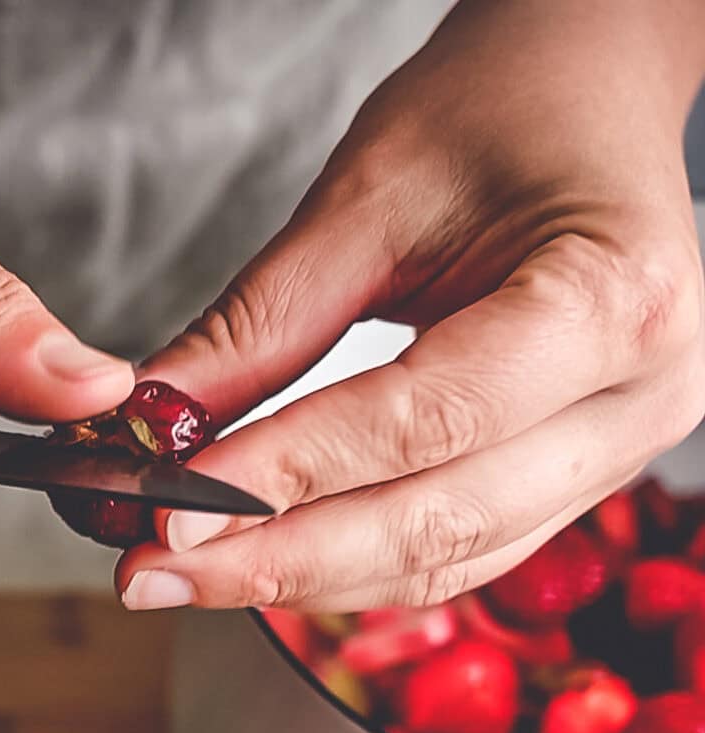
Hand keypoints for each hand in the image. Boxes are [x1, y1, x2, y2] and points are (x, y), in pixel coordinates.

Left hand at [117, 0, 704, 612]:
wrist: (588, 95)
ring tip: (189, 575)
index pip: (417, 424)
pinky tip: (268, 564)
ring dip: (305, 580)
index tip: (170, 510)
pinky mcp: (578, 477)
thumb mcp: (367, 198)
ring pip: (443, 560)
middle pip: (435, 522)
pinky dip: (353, 565)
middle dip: (277, 560)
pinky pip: (456, 553)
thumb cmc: (498, 110)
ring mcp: (618, 450)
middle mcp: (636, 398)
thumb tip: (154, 424)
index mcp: (608, 300)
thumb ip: (262, 325)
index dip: (282, 479)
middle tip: (156, 570)